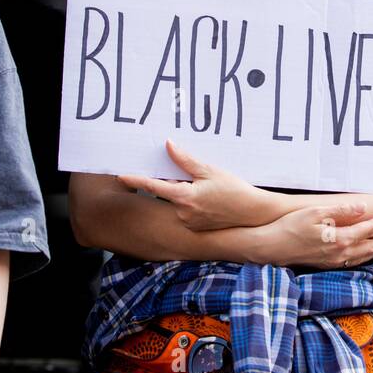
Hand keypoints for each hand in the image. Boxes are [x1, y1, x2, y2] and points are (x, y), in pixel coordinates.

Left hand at [116, 140, 283, 230]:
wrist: (252, 213)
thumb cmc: (233, 189)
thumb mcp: (209, 170)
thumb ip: (185, 160)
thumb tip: (168, 145)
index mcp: (185, 197)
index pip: (154, 185)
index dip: (136, 180)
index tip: (120, 176)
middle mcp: (183, 212)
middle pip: (167, 192)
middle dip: (172, 182)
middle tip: (190, 176)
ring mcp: (188, 222)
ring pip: (176, 201)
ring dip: (183, 192)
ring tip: (206, 188)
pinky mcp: (195, 227)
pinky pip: (185, 211)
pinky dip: (190, 202)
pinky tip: (208, 198)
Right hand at [252, 203, 372, 268]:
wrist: (270, 248)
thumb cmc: (289, 227)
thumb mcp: (314, 213)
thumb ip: (340, 211)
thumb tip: (362, 208)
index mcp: (338, 240)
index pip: (367, 230)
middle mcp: (338, 254)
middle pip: (369, 248)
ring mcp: (331, 261)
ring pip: (361, 258)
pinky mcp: (324, 264)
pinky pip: (351, 262)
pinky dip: (363, 258)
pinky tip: (363, 255)